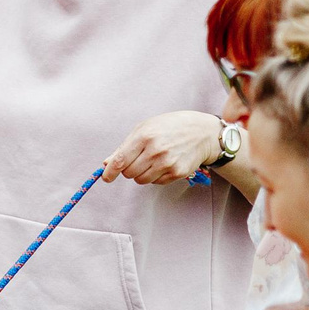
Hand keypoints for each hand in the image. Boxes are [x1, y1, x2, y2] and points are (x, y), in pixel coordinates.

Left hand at [104, 111, 223, 185]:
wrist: (202, 132)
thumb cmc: (170, 127)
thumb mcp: (145, 128)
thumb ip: (124, 147)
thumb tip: (107, 163)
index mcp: (144, 137)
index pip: (121, 160)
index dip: (110, 172)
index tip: (106, 177)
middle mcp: (156, 151)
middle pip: (129, 173)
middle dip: (129, 169)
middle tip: (138, 159)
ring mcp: (168, 163)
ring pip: (141, 180)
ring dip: (142, 174)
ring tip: (153, 160)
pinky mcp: (178, 173)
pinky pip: (156, 182)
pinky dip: (156, 176)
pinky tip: (165, 163)